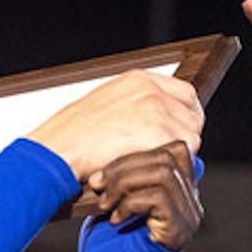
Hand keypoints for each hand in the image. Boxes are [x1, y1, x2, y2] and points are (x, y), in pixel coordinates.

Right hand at [25, 68, 203, 181]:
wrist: (58, 150)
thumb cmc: (70, 138)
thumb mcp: (103, 107)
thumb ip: (132, 108)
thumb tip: (149, 123)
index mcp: (139, 80)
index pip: (186, 94)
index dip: (185, 117)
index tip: (179, 132)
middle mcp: (151, 90)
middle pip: (193, 116)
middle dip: (184, 137)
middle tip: (164, 156)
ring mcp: (157, 110)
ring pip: (190, 138)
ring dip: (177, 155)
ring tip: (152, 166)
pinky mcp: (158, 133)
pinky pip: (182, 154)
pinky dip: (170, 166)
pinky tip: (151, 172)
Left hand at [88, 143, 203, 250]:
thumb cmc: (106, 240)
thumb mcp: (117, 196)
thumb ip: (131, 172)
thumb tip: (123, 137)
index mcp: (180, 191)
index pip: (174, 150)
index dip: (135, 154)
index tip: (100, 174)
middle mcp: (191, 203)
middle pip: (167, 158)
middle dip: (124, 167)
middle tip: (97, 184)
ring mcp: (189, 218)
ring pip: (163, 175)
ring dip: (125, 184)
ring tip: (105, 203)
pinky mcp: (178, 232)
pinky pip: (158, 198)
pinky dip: (130, 203)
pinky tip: (114, 219)